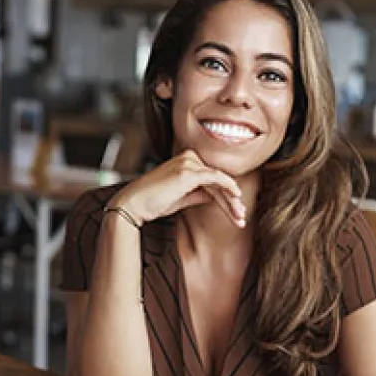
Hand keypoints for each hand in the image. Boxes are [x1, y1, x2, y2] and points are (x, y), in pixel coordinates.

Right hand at [109, 150, 246, 227]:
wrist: (134, 204)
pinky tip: (236, 197)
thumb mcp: (182, 198)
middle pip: (217, 180)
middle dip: (231, 200)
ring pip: (218, 182)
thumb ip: (199, 194)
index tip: (236, 212)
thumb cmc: (154, 202)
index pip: (212, 179)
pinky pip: (215, 178)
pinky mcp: (188, 172)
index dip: (226, 196)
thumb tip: (216, 197)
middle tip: (242, 217)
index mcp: (187, 161)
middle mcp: (189, 158)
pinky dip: (227, 187)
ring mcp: (188, 163)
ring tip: (240, 217)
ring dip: (231, 200)